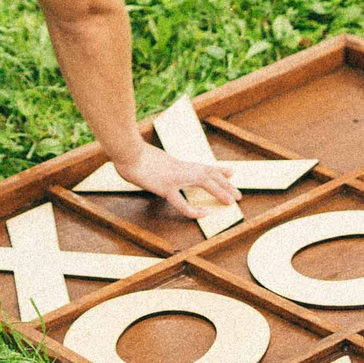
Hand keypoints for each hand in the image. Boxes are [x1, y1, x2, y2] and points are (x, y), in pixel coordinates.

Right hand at [112, 143, 242, 219]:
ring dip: (221, 190)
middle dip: (225, 183)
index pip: (202, 166)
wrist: (125, 149)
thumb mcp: (145, 158)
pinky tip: (203, 213)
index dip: (218, 170)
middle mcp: (180, 168)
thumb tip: (146, 166)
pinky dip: (194, 210)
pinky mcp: (166, 187)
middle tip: (238, 193)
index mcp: (176, 163)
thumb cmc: (129, 152)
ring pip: (205, 182)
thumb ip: (151, 164)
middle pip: (209, 174)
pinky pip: (183, 203)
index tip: (230, 171)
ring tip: (232, 201)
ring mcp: (175, 177)